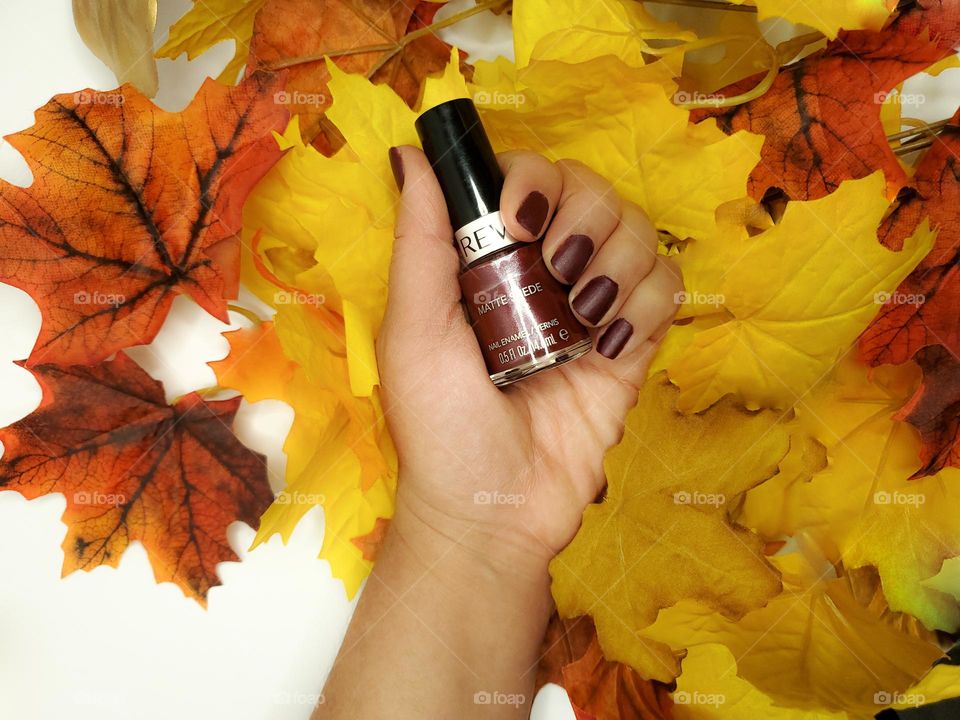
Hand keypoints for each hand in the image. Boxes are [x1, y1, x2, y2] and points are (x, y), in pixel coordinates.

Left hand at [378, 146, 682, 579]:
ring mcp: (590, 307)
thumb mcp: (414, 331)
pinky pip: (666, 289)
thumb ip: (420, 240)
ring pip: (639, 233)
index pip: (529, 179)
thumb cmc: (440, 426)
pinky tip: (611, 345)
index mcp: (487, 260)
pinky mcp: (631, 347)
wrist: (494, 511)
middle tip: (557, 268)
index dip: (535, 178)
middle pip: (594, 191)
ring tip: (586, 317)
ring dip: (620, 261)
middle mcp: (542, 272)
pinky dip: (649, 303)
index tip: (519, 220)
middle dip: (585, 217)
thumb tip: (410, 152)